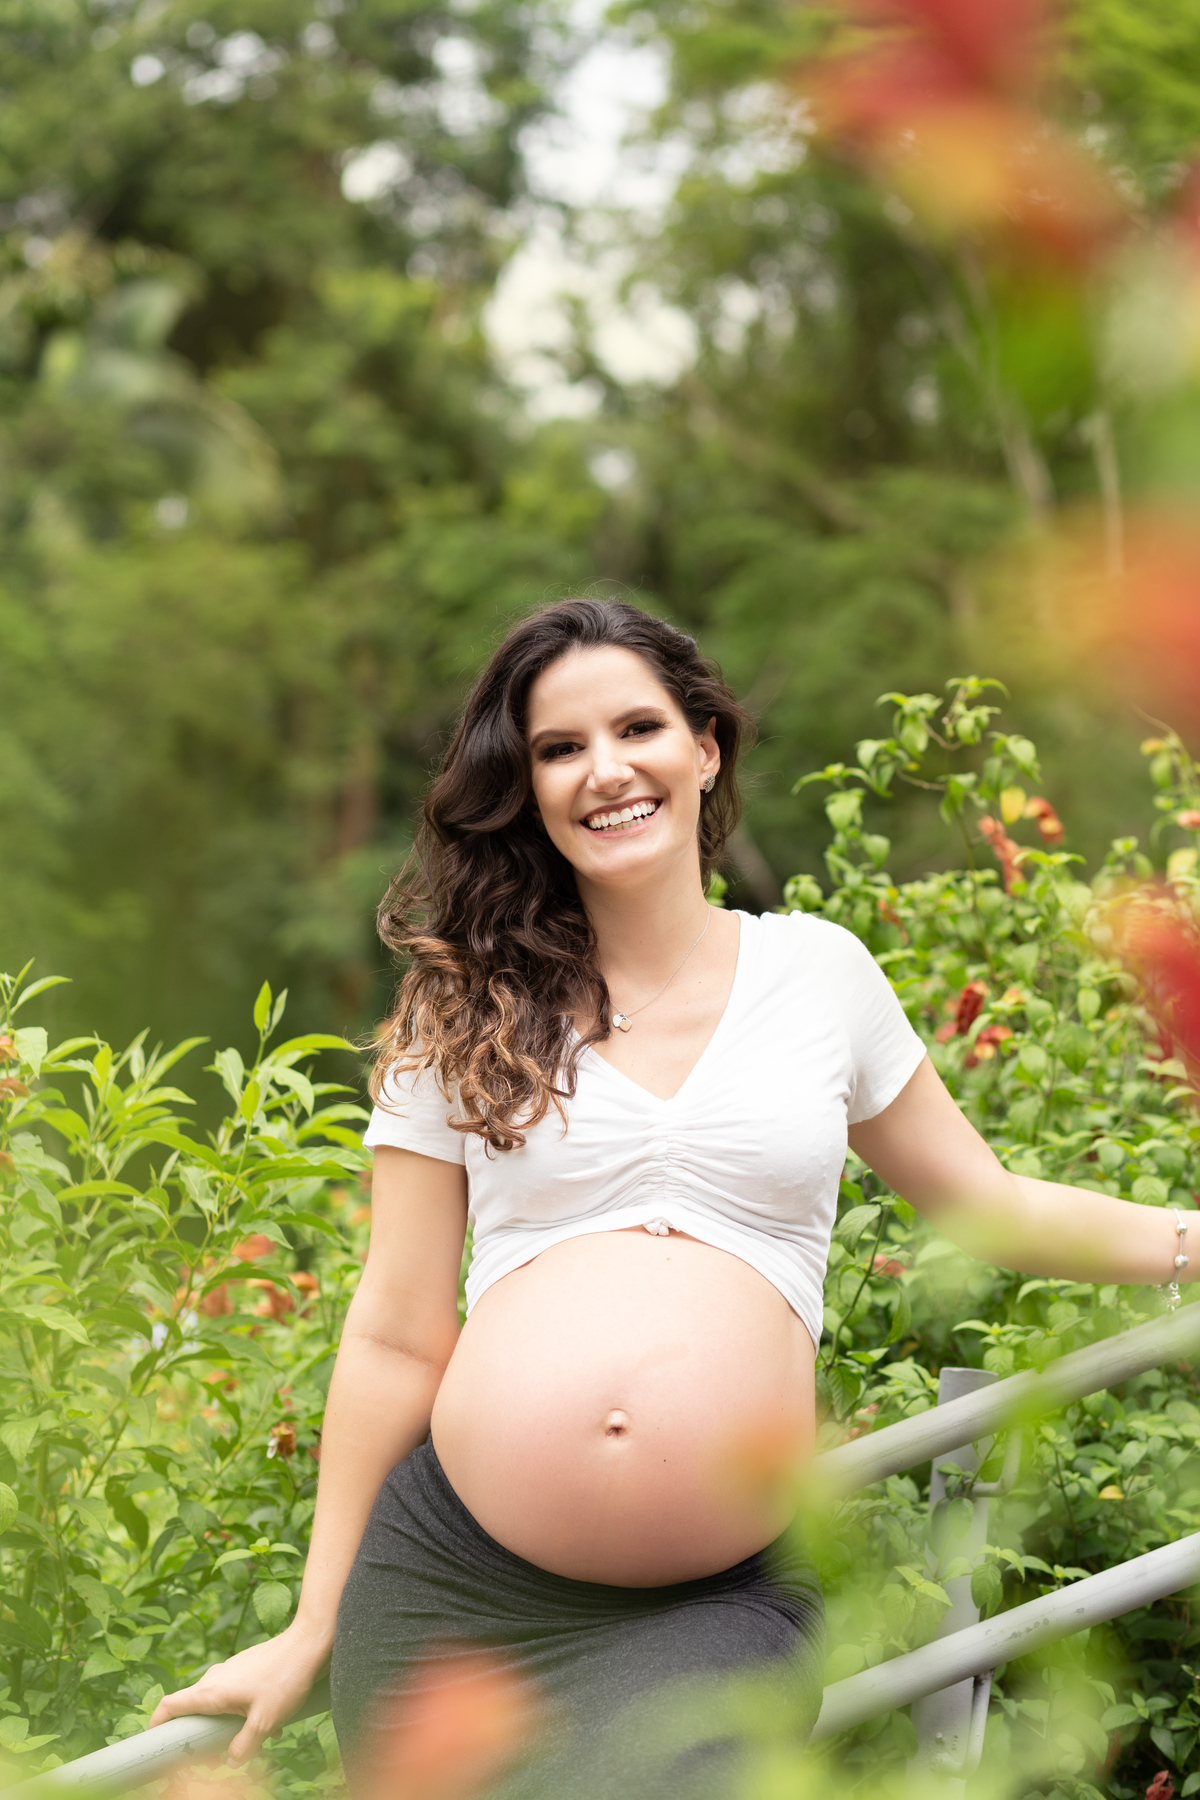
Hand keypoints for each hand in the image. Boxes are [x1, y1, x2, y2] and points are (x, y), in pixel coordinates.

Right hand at [149, 1621, 329, 1764]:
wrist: (310, 1642)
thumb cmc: (286, 1680)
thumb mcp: (265, 1722)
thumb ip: (244, 1746)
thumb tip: (231, 1761)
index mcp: (211, 1691)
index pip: (170, 1704)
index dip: (156, 1723)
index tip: (154, 1740)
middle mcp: (215, 1678)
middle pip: (194, 1708)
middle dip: (201, 1734)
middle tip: (213, 1757)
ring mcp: (231, 1670)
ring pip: (219, 1703)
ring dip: (230, 1724)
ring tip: (255, 1741)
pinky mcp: (247, 1667)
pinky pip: (236, 1694)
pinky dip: (246, 1711)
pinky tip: (273, 1724)